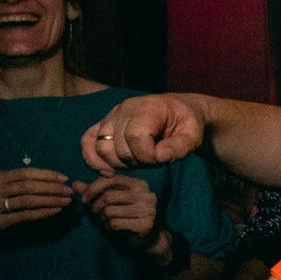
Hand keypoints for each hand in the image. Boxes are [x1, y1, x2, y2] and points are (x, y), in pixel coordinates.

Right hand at [0, 168, 72, 250]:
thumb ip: (15, 183)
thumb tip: (49, 179)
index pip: (24, 173)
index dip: (46, 175)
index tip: (64, 178)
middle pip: (27, 186)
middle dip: (51, 187)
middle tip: (69, 190)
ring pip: (27, 200)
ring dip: (50, 200)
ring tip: (66, 200)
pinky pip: (25, 216)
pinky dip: (43, 212)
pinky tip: (56, 211)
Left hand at [71, 174, 159, 248]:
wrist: (149, 237)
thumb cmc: (127, 215)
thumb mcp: (112, 201)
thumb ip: (94, 192)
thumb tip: (74, 184)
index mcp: (139, 184)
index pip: (112, 179)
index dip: (94, 188)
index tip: (84, 199)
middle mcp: (147, 195)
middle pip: (109, 196)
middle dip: (97, 206)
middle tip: (96, 213)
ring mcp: (148, 210)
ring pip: (110, 211)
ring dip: (104, 218)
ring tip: (109, 221)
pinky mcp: (145, 224)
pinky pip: (115, 224)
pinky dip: (110, 227)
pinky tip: (115, 228)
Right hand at [82, 94, 205, 174]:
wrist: (178, 111)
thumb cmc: (186, 123)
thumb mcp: (194, 134)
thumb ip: (180, 146)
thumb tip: (160, 156)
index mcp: (148, 107)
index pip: (135, 136)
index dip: (147, 155)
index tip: (162, 159)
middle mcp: (124, 109)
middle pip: (118, 146)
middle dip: (137, 161)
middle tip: (155, 161)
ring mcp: (111, 116)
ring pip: (101, 147)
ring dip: (120, 163)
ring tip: (139, 161)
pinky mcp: (103, 125)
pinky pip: (87, 141)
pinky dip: (93, 159)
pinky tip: (107, 172)